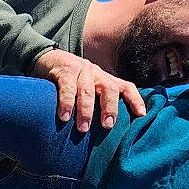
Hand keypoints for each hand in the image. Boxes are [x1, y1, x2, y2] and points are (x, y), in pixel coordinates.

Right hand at [31, 48, 145, 134]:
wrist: (47, 60)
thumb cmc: (69, 82)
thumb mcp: (88, 88)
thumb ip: (98, 102)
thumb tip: (108, 128)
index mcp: (104, 78)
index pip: (125, 87)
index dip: (135, 100)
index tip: (142, 115)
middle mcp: (96, 73)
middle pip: (109, 89)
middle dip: (110, 108)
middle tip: (108, 126)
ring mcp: (80, 70)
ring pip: (87, 91)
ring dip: (86, 111)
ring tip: (83, 129)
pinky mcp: (64, 70)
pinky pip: (67, 88)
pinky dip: (66, 103)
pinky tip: (64, 117)